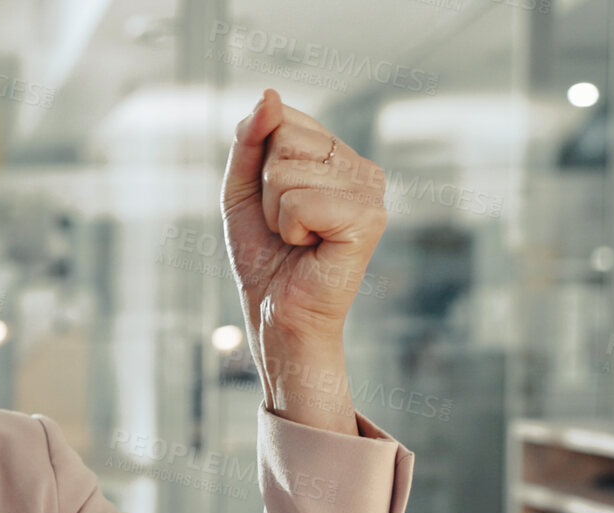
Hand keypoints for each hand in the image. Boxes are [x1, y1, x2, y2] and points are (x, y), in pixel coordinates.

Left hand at [220, 89, 386, 432]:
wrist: (277, 317)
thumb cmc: (264, 258)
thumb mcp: (242, 190)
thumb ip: (249, 140)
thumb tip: (270, 94)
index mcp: (339, 156)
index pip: (283, 119)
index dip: (260, 165)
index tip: (276, 205)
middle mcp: (363, 168)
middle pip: (285, 137)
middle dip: (265, 187)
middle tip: (286, 227)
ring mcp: (371, 192)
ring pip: (286, 169)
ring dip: (275, 212)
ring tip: (297, 240)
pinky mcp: (369, 220)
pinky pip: (299, 201)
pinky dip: (289, 230)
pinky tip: (310, 249)